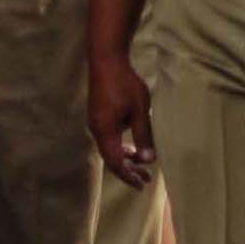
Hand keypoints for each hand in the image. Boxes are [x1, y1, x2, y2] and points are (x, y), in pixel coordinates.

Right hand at [88, 51, 157, 187]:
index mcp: (105, 131)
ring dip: (125, 158)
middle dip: (128, 170)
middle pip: (111, 158)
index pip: (115, 162)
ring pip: (110, 148)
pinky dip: (121, 146)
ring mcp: (96, 122)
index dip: (128, 175)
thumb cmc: (125, 83)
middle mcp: (97, 129)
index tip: (142, 184)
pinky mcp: (98, 115)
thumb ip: (143, 136)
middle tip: (146, 179)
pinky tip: (133, 145)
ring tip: (142, 164)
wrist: (106, 59)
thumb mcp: (140, 110)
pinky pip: (108, 138)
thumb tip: (148, 160)